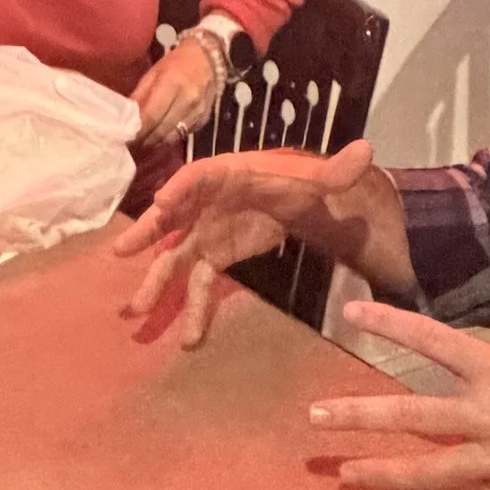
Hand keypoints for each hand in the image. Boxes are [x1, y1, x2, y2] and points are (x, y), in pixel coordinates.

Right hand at [114, 138, 378, 349]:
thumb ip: (338, 171)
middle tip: (122, 251)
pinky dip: (193, 308)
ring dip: (155, 282)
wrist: (298, 198)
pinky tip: (189, 338)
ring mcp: (205, 231)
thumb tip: (367, 151)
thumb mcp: (319, 177)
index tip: (160, 206)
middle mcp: (206, 203)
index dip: (178, 191)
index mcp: (226, 175)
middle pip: (171, 216)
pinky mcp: (214, 255)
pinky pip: (199, 283)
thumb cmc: (300, 180)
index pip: (197, 178)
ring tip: (132, 310)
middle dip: (147, 233)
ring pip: (176, 256)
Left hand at [128, 34, 223, 148]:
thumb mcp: (153, 73)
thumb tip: (124, 117)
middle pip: (161, 131)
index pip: (151, 116)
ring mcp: (198, 112)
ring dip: (155, 142)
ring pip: (172, 137)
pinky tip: (159, 134)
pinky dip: (168, 137)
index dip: (137, 130)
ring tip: (142, 141)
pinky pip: (182, 135)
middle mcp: (187, 101)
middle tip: (130, 143)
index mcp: (172, 84)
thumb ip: (140, 95)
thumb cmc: (176, 63)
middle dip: (144, 140)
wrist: (208, 60)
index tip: (124, 137)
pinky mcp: (204, 120)